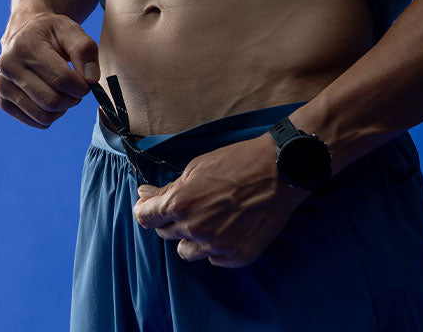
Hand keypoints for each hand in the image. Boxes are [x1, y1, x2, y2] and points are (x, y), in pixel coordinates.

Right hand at [0, 11, 99, 127]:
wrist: (24, 33)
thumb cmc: (51, 32)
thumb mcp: (70, 29)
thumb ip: (85, 50)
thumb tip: (91, 79)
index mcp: (25, 46)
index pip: (61, 79)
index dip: (82, 85)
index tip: (87, 80)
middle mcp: (8, 67)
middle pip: (51, 101)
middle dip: (73, 98)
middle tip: (77, 87)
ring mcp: (2, 86)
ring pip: (43, 116)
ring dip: (63, 108)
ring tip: (65, 91)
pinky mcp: (3, 101)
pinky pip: (36, 122)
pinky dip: (51, 115)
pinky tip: (52, 96)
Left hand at [132, 133, 309, 267]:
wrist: (279, 171)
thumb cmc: (237, 162)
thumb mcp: (197, 167)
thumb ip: (168, 187)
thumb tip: (143, 195)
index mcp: (180, 204)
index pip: (145, 218)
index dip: (146, 210)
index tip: (150, 206)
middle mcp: (195, 229)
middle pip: (165, 234)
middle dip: (173, 219)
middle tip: (193, 202)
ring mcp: (216, 247)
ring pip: (187, 252)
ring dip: (192, 237)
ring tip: (212, 216)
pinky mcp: (237, 257)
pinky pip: (214, 259)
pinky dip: (216, 246)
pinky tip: (229, 226)